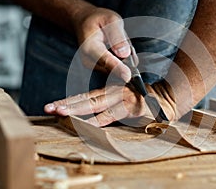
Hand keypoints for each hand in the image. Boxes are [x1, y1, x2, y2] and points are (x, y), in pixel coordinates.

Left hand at [44, 82, 177, 126]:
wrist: (166, 98)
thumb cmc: (143, 100)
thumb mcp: (124, 97)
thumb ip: (110, 102)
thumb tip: (90, 111)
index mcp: (110, 92)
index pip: (86, 96)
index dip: (69, 101)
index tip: (53, 106)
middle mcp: (113, 93)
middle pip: (85, 99)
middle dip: (66, 104)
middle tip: (49, 108)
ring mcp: (121, 100)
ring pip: (96, 104)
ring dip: (77, 109)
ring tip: (60, 112)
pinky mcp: (131, 108)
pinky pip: (113, 114)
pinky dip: (99, 119)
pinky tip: (86, 123)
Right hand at [73, 6, 131, 81]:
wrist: (84, 22)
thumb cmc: (98, 20)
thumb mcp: (111, 19)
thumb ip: (118, 37)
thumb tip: (125, 54)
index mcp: (90, 46)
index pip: (105, 60)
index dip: (118, 68)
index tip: (127, 76)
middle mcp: (89, 61)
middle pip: (114, 68)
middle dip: (126, 58)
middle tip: (123, 39)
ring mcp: (94, 67)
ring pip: (118, 69)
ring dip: (125, 58)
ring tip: (117, 41)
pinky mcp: (101, 70)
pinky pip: (118, 69)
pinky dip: (123, 60)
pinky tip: (117, 48)